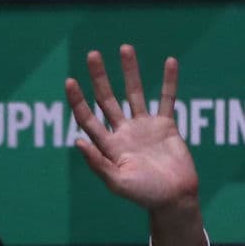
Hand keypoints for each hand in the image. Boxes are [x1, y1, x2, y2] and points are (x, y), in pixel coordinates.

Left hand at [66, 45, 206, 245]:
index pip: (88, 118)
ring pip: (135, 93)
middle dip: (99, 78)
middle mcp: (123, 133)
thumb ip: (97, 163)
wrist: (174, 198)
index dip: (78, 101)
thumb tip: (77, 140)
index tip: (70, 81)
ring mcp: (144, 127)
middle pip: (107, 99)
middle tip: (92, 55)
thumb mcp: (117, 182)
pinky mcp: (166, 126)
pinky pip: (167, 99)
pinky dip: (168, 81)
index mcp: (108, 146)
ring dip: (130, 71)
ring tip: (125, 48)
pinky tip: (169, 62)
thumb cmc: (144, 195)